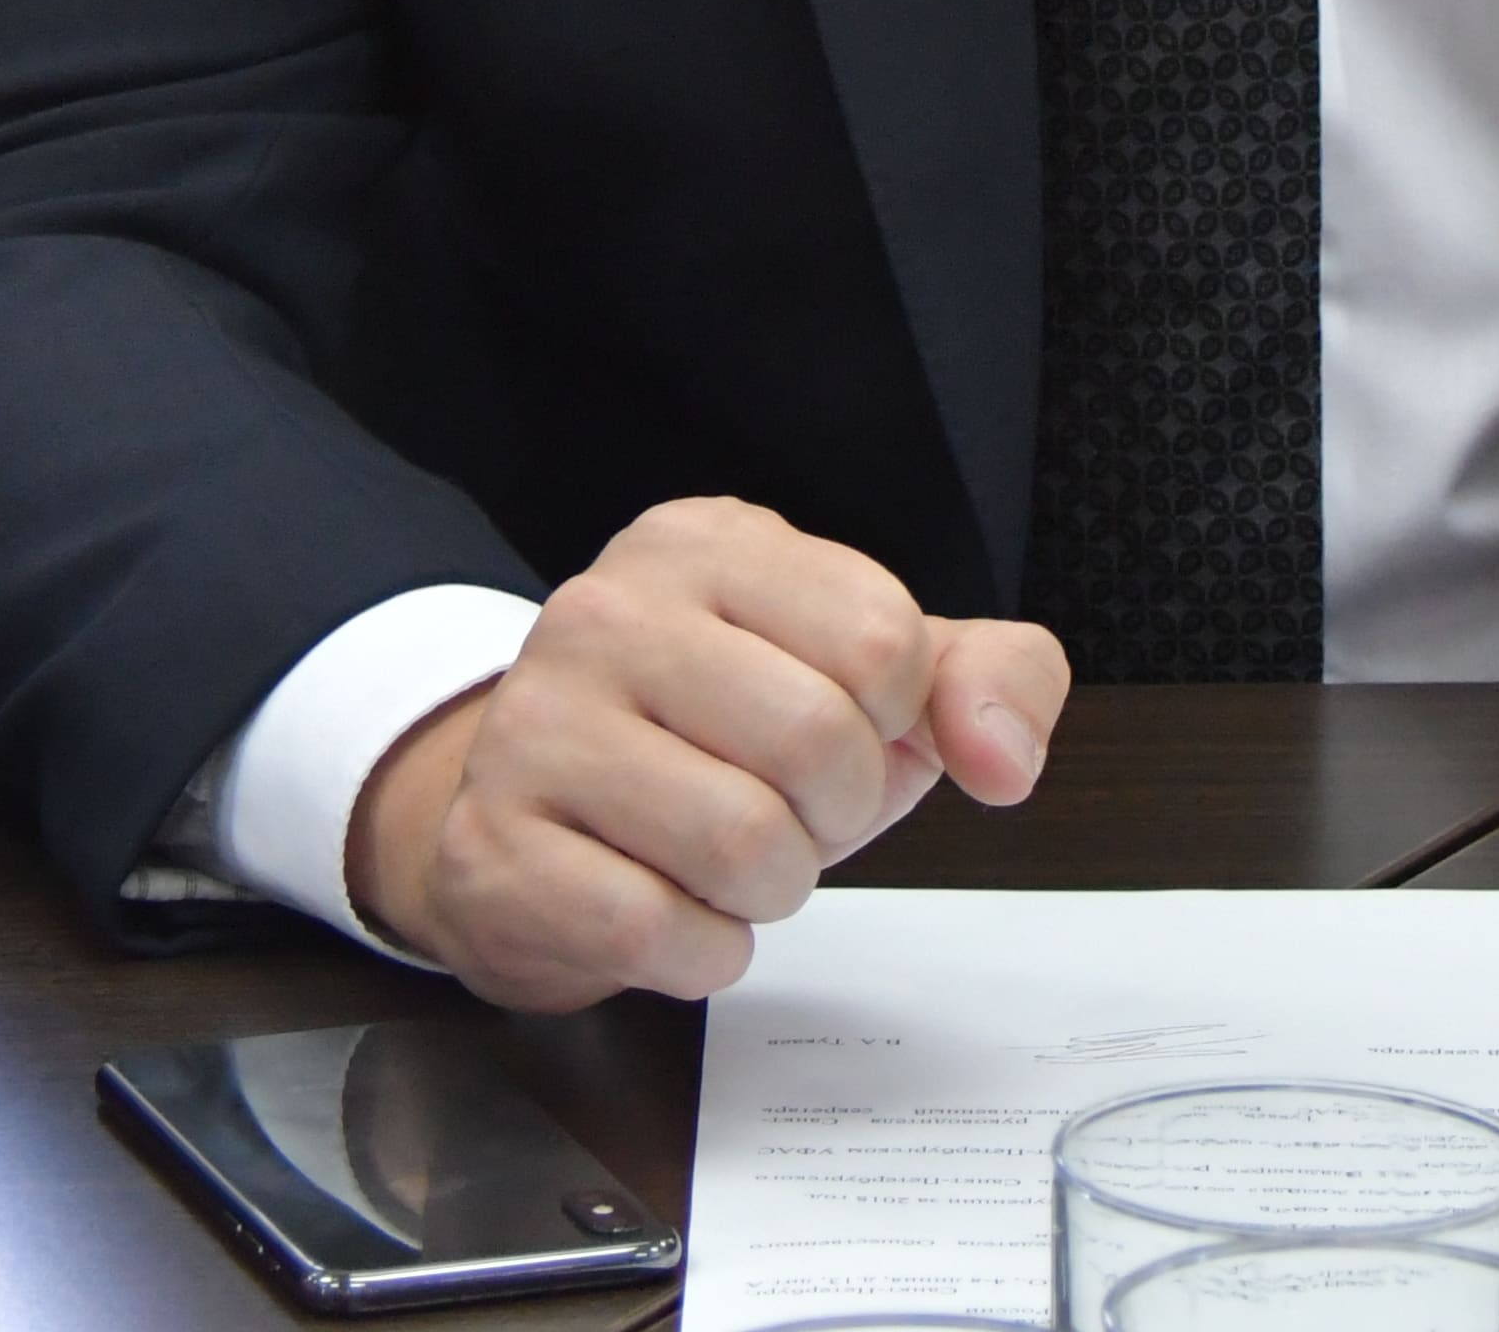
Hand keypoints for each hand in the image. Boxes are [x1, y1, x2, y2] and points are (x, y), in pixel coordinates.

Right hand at [347, 495, 1069, 1010]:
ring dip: (770, 892)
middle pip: (819, 744)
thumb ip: (990, 679)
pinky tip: (668, 912)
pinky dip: (700, 952)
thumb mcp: (869, 682)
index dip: (890, 726)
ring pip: (743, 846)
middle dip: (834, 816)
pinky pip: (655, 931)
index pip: (884, 642)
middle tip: (786, 814)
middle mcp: (608, 611)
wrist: (537, 817)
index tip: (840, 735)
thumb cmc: (721, 743)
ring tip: (726, 863)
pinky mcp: (494, 846)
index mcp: (710, 545)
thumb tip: (1004, 758)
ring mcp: (536, 725)